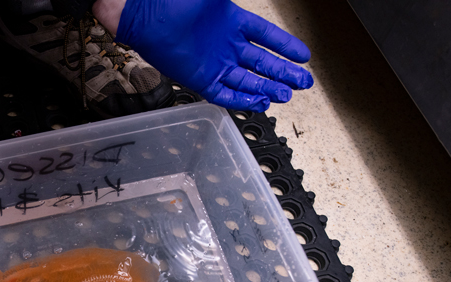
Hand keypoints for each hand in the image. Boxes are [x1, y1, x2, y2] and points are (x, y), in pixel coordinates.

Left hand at [115, 0, 312, 111]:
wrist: (146, 15)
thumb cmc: (176, 0)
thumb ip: (229, 0)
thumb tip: (250, 0)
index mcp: (232, 22)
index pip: (267, 36)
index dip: (286, 46)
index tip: (304, 56)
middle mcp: (225, 45)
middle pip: (262, 62)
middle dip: (284, 73)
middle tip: (303, 83)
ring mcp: (214, 63)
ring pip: (248, 80)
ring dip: (268, 88)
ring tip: (287, 95)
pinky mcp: (200, 79)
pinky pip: (226, 93)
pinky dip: (243, 99)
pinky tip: (261, 102)